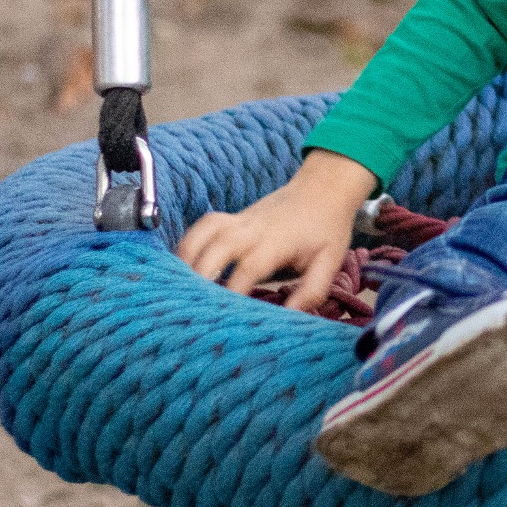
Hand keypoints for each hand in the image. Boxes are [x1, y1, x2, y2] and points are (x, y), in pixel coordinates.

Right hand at [176, 150, 378, 312]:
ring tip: (175, 289)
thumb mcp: (330, 261)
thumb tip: (290, 317)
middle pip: (216, 249)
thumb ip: (312, 290)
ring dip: (186, 260)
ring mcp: (237, 221)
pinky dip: (186, 246)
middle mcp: (251, 229)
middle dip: (200, 277)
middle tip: (188, 306)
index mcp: (276, 241)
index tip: (222, 317)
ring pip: (202, 234)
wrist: (323, 189)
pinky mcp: (229, 218)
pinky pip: (200, 227)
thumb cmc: (326, 229)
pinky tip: (180, 269)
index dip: (233, 292)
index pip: (248, 268)